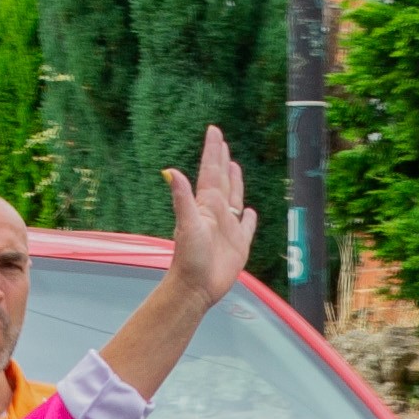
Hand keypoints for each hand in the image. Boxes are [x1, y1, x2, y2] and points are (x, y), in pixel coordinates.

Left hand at [164, 126, 254, 296]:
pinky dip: (248, 218)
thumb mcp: (187, 225)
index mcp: (206, 205)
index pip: (210, 172)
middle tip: (222, 141)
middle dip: (221, 160)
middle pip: (221, 180)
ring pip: (233, 198)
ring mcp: (228, 229)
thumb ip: (182, 198)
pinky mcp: (239, 245)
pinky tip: (249, 211)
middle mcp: (217, 213)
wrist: (196, 287)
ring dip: (235, 182)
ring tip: (234, 166)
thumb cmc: (190, 258)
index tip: (214, 130)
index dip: (213, 151)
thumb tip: (170, 171)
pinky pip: (246, 227)